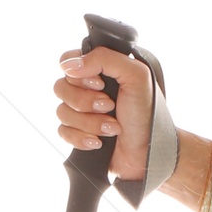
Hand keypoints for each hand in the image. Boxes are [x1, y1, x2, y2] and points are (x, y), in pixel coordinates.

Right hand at [55, 45, 153, 181]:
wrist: (150, 153)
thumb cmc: (148, 114)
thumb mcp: (136, 76)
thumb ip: (105, 58)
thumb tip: (70, 65)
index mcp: (100, 70)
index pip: (68, 62)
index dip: (78, 74)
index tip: (100, 84)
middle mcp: (88, 89)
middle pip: (61, 87)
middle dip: (86, 101)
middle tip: (111, 106)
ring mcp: (81, 113)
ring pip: (61, 111)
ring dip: (90, 122)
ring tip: (113, 128)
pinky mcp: (78, 134)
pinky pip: (63, 132)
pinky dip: (82, 138)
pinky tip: (99, 142)